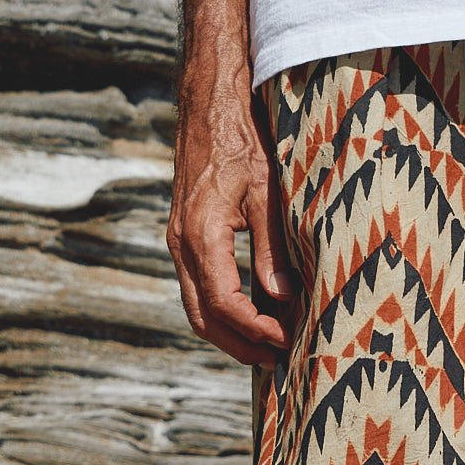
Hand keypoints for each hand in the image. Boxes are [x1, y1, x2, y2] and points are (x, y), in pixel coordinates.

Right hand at [167, 68, 291, 363]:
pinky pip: (197, 285)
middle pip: (202, 318)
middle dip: (239, 344)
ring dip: (228, 331)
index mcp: (200, 236)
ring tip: (267, 345)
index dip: (255, 329)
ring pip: (196, 306)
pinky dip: (221, 308)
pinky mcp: (185, 234)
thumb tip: (282, 298)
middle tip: (278, 360)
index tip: (286, 341)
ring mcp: (178, 241)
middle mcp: (181, 244)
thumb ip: (271, 247)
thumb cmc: (241, 139)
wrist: (210, 104)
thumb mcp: (265, 191)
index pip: (224, 304)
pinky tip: (252, 310)